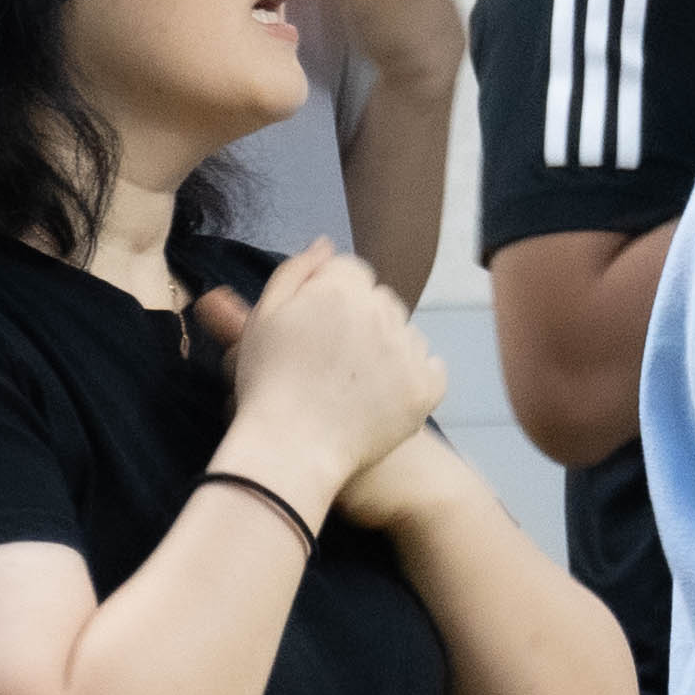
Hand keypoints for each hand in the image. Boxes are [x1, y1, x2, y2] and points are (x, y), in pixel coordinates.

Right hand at [191, 242, 442, 505]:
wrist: (291, 451)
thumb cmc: (267, 384)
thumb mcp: (264, 318)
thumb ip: (296, 271)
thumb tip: (327, 244)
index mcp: (341, 289)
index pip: (351, 272)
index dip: (329, 298)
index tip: (314, 331)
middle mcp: (382, 311)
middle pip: (380, 301)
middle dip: (361, 320)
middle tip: (331, 361)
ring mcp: (409, 350)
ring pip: (406, 333)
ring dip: (388, 349)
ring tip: (354, 385)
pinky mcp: (427, 388)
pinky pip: (431, 368)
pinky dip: (414, 379)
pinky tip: (385, 397)